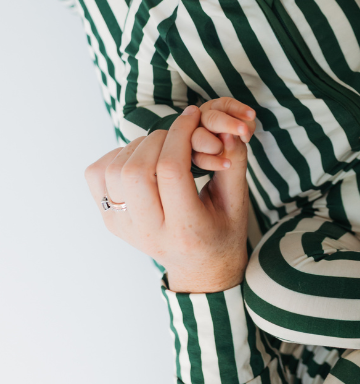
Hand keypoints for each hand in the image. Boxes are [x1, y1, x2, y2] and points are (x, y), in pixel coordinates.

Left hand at [85, 105, 248, 292]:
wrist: (200, 268)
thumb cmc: (222, 230)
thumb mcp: (238, 201)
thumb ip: (234, 163)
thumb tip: (227, 128)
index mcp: (186, 230)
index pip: (171, 172)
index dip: (181, 134)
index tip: (193, 115)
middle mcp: (148, 232)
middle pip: (136, 170)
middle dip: (159, 138)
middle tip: (178, 134)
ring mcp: (123, 228)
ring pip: (114, 169)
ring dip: (138, 146)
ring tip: (161, 148)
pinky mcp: (109, 220)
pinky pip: (97, 174)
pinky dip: (116, 156)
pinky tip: (141, 159)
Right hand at [191, 97, 255, 171]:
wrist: (225, 175)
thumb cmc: (233, 151)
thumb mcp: (240, 141)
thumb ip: (238, 134)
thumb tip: (227, 134)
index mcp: (215, 111)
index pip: (225, 104)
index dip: (238, 109)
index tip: (252, 115)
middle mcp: (202, 121)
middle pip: (211, 118)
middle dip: (228, 124)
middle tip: (244, 131)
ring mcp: (193, 137)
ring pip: (199, 137)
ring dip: (216, 146)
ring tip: (228, 154)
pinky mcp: (189, 155)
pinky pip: (198, 157)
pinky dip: (213, 162)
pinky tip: (226, 164)